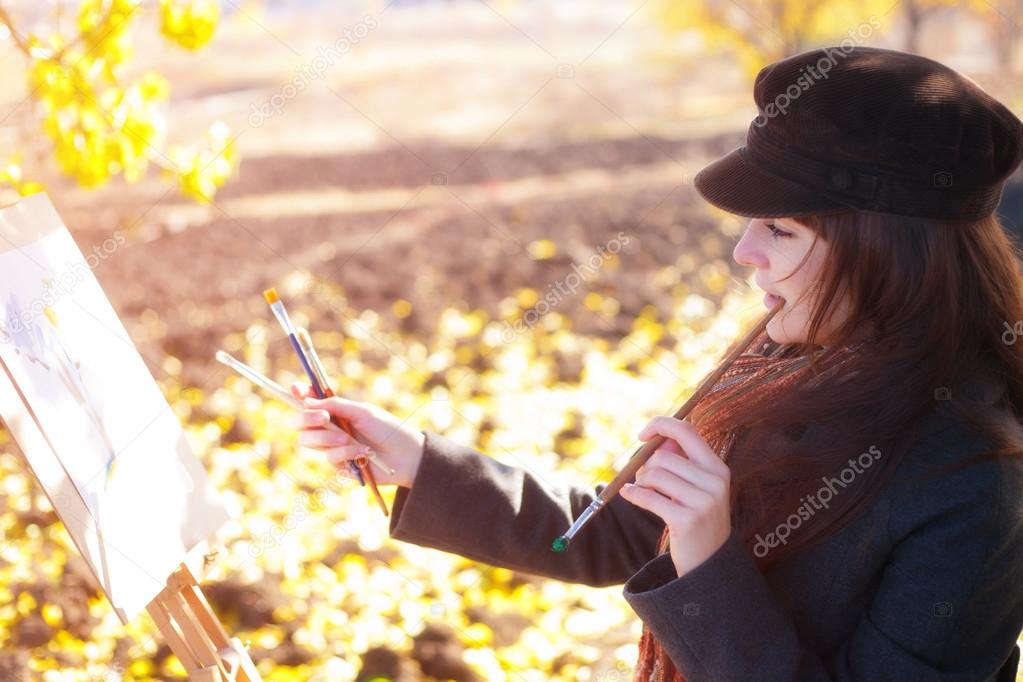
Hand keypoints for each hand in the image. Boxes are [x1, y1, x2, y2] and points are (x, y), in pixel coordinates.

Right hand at [291, 382, 425, 488]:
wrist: (405, 456)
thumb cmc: (387, 429)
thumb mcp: (362, 412)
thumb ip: (336, 405)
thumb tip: (306, 400)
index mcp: (335, 411)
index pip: (309, 402)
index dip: (299, 395)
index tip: (297, 388)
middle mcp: (329, 428)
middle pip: (299, 424)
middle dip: (306, 419)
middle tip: (323, 417)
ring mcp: (331, 447)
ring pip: (308, 442)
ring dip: (328, 438)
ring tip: (348, 438)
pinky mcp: (338, 465)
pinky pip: (329, 457)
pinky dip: (346, 452)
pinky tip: (362, 453)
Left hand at [619, 416, 731, 577]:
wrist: (709, 562)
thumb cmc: (697, 517)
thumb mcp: (697, 487)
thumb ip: (680, 462)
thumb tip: (657, 440)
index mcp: (718, 468)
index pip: (687, 431)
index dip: (661, 425)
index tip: (643, 434)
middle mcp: (715, 481)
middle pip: (663, 456)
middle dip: (645, 466)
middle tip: (644, 480)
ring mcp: (704, 502)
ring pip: (654, 475)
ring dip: (641, 482)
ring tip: (644, 491)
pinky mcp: (687, 520)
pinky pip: (648, 497)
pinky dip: (634, 494)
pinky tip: (630, 494)